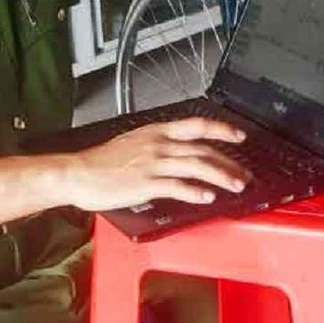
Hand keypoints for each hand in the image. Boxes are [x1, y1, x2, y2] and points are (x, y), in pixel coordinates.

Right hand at [63, 117, 251, 210]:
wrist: (79, 173)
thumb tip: (180, 153)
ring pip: (197, 166)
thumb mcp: (134, 142)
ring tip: (236, 185)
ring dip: (221, 176)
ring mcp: (154, 163)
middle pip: (203, 150)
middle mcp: (159, 144)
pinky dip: (196, 192)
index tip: (240, 136)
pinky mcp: (147, 183)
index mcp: (157, 131)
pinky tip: (208, 197)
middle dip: (229, 162)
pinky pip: (178, 187)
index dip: (222, 129)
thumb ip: (158, 144)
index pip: (197, 125)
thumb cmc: (102, 161)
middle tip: (244, 173)